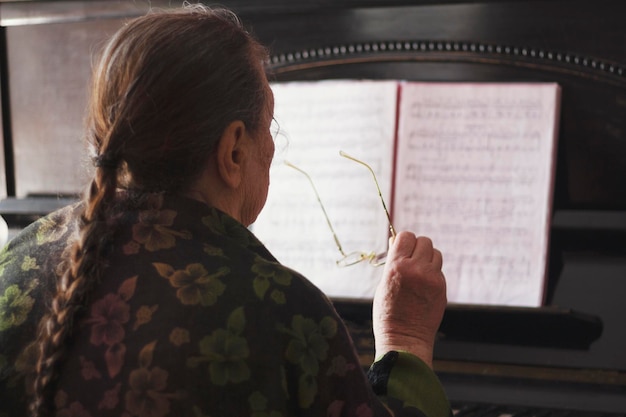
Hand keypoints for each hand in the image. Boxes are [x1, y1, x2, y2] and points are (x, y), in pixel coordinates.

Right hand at [372, 231, 446, 367]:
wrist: (405, 339)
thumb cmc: (388, 313)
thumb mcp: (383, 284)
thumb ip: (392, 262)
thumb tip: (396, 243)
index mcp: (397, 267)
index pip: (406, 236)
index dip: (403, 240)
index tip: (401, 248)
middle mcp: (416, 269)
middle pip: (424, 241)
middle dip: (417, 247)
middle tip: (411, 259)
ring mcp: (432, 279)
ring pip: (435, 253)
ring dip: (427, 258)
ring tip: (419, 272)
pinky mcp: (442, 288)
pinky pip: (439, 270)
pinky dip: (432, 273)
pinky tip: (424, 287)